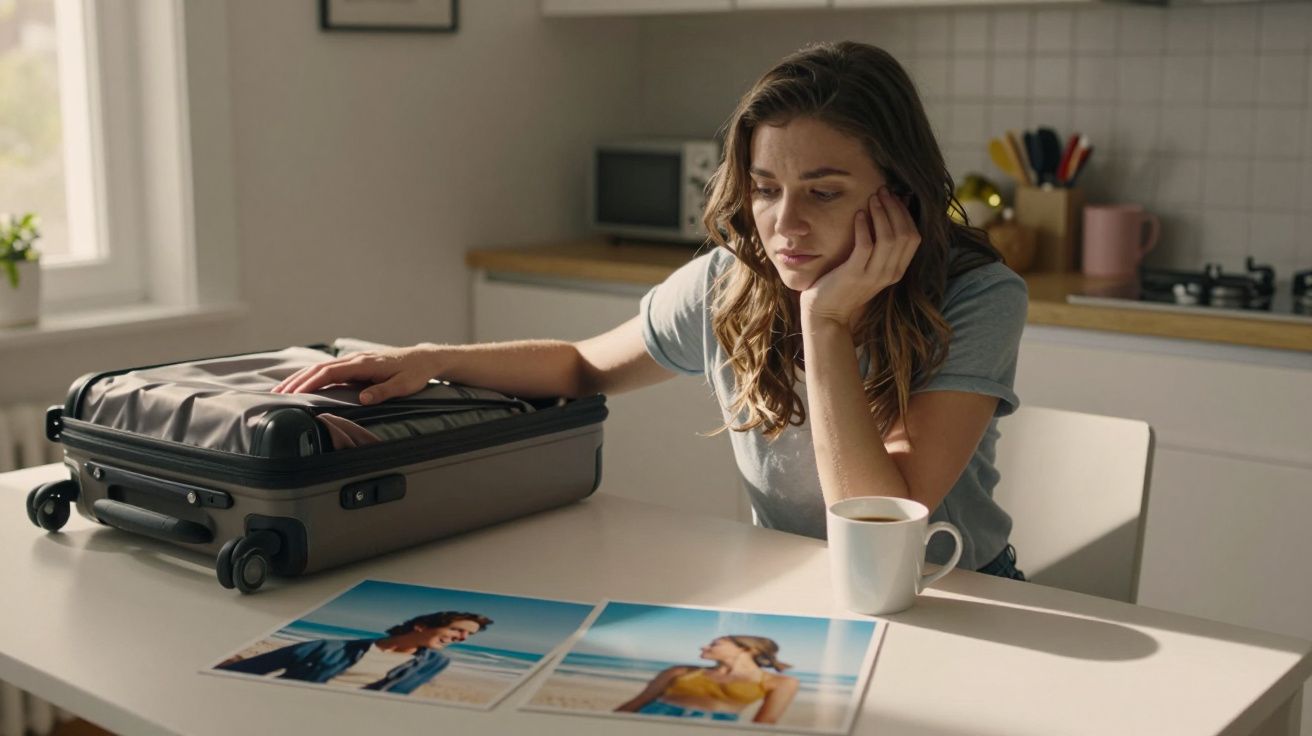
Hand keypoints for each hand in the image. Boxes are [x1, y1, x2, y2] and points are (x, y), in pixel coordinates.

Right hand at [272, 344, 439, 404]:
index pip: (330, 373)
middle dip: (297, 381)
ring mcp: (355, 360)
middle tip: (277, 394)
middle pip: (319, 368)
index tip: (294, 394)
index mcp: (364, 364)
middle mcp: (356, 359)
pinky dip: (313, 376)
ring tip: (283, 390)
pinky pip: (330, 369)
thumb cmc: (415, 374)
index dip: (310, 383)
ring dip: (302, 378)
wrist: (423, 359)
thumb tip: (362, 399)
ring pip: (322, 367)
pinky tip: (304, 383)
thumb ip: (383, 391)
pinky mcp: (356, 364)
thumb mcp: (403, 386)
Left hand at [799, 186, 920, 327]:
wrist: (827, 313)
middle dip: (895, 208)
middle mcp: (890, 273)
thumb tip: (887, 213)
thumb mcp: (869, 266)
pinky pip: (866, 245)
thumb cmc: (845, 285)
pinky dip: (864, 227)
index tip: (894, 197)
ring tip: (872, 198)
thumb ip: (880, 247)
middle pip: (905, 234)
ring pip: (889, 238)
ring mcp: (873, 275)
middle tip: (883, 192)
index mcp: (897, 270)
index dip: (905, 214)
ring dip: (882, 213)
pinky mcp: (855, 274)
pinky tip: (859, 215)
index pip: (914, 237)